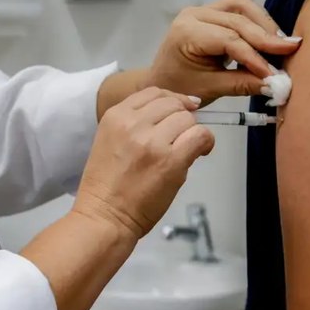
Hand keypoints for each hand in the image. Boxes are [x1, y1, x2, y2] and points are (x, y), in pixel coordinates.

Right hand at [73, 87, 214, 239]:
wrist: (104, 217)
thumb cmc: (106, 188)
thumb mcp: (109, 141)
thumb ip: (134, 125)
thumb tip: (172, 115)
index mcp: (115, 117)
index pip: (152, 92)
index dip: (173, 98)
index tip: (182, 108)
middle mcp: (133, 124)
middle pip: (173, 104)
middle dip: (182, 118)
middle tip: (182, 136)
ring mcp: (152, 141)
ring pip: (188, 119)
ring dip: (191, 133)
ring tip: (186, 149)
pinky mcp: (171, 160)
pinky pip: (200, 136)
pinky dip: (205, 142)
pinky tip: (201, 152)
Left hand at [145, 0, 301, 105]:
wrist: (161, 82)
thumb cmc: (180, 87)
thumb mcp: (210, 89)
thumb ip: (243, 84)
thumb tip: (276, 84)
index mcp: (186, 32)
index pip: (229, 39)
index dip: (255, 57)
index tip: (275, 74)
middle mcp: (194, 14)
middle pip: (238, 17)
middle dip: (265, 36)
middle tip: (289, 51)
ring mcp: (202, 10)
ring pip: (242, 6)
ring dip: (263, 24)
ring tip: (281, 45)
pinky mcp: (212, 12)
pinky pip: (239, 10)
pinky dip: (256, 23)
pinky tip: (268, 41)